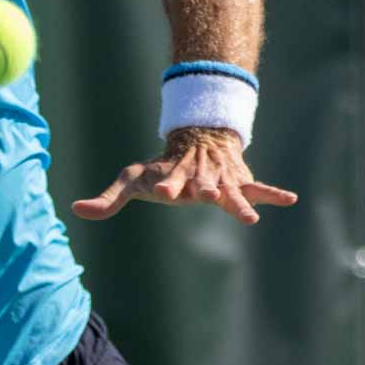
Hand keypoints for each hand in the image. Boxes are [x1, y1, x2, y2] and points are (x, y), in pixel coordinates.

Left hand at [70, 127, 297, 224]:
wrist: (195, 144)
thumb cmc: (160, 169)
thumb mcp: (131, 180)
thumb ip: (107, 199)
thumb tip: (75, 210)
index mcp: (173, 177)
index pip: (168, 181)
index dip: (166, 184)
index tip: (163, 191)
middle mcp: (197, 179)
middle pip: (202, 185)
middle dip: (205, 190)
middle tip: (207, 197)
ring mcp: (220, 181)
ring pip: (230, 192)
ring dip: (239, 202)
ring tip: (250, 220)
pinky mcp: (238, 184)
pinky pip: (258, 190)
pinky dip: (272, 195)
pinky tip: (290, 199)